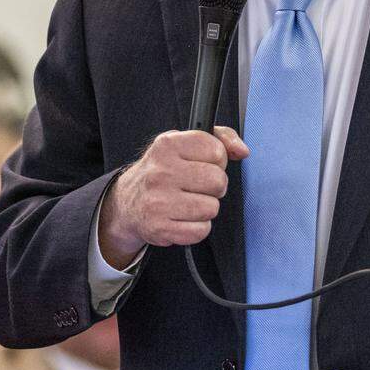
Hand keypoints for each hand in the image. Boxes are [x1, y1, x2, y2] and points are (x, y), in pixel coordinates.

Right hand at [98, 127, 247, 267]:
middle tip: (198, 187)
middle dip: (214, 186)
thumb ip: (220, 138)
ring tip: (189, 202)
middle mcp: (161, 172)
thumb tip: (242, 151)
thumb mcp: (184, 144)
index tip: (205, 163)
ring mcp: (159, 201)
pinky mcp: (160, 227)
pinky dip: (197, 227)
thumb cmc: (163, 171)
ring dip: (206, 208)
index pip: (216, 150)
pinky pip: (201, 231)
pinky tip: (183, 218)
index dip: (217, 160)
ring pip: (212, 208)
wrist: (128, 202)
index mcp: (168, 145)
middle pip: (217, 181)